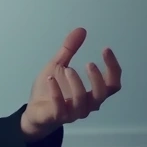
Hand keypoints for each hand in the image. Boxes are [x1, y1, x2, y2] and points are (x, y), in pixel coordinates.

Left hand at [20, 27, 121, 141]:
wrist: (34, 111)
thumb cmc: (50, 89)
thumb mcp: (58, 64)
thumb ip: (69, 50)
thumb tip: (81, 30)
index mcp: (91, 92)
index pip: (112, 84)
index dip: (113, 68)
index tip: (106, 49)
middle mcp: (87, 104)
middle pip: (102, 94)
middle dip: (98, 78)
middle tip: (89, 63)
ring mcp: (73, 112)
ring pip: (83, 102)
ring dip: (76, 84)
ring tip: (67, 69)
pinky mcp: (57, 116)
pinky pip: (60, 107)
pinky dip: (56, 93)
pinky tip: (50, 79)